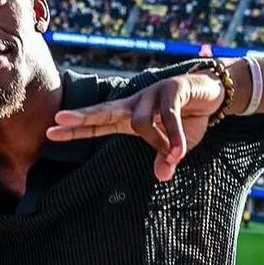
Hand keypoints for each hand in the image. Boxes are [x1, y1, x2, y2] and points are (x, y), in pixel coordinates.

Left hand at [46, 70, 225, 180]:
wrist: (213, 94)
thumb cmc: (187, 119)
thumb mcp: (174, 145)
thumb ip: (165, 158)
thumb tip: (162, 176)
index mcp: (128, 117)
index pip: (96, 124)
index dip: (74, 129)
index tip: (50, 133)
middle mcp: (134, 104)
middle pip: (102, 111)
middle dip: (80, 116)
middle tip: (58, 120)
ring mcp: (151, 94)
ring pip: (141, 123)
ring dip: (158, 143)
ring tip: (174, 154)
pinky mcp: (171, 88)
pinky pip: (167, 117)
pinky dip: (174, 136)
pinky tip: (178, 151)